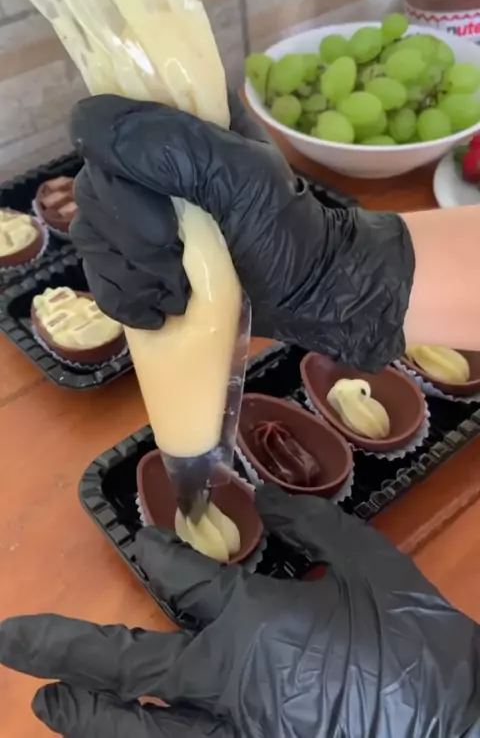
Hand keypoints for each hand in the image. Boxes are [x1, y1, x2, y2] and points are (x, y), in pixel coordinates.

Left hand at [1, 487, 476, 737]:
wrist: (465, 729)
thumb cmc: (418, 644)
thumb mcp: (370, 564)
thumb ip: (313, 525)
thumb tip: (270, 502)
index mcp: (252, 625)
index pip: (181, 579)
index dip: (153, 555)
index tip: (136, 540)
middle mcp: (225, 687)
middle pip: (127, 668)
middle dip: (63, 650)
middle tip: (9, 640)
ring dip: (87, 721)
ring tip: (44, 706)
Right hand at [70, 94, 414, 370]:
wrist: (303, 293)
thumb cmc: (283, 230)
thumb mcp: (241, 177)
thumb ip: (172, 146)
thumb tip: (90, 127)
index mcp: (175, 121)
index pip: (102, 130)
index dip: (120, 176)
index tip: (165, 220)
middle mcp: (148, 161)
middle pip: (94, 191)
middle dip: (136, 240)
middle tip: (178, 263)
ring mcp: (139, 211)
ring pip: (92, 235)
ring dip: (134, 274)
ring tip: (179, 291)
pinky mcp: (135, 257)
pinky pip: (98, 274)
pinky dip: (125, 298)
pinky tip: (159, 310)